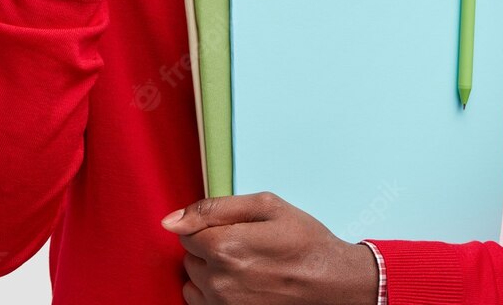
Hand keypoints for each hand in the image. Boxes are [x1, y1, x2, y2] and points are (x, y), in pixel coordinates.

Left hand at [161, 192, 379, 304]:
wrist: (331, 281)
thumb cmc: (304, 241)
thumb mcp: (267, 206)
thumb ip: (214, 208)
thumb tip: (171, 220)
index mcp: (225, 246)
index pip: (186, 231)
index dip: (209, 224)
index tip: (234, 226)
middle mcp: (218, 280)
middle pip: (189, 256)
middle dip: (209, 247)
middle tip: (244, 244)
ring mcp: (222, 304)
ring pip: (193, 280)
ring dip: (209, 270)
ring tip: (243, 265)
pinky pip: (200, 302)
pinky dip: (212, 291)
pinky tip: (238, 283)